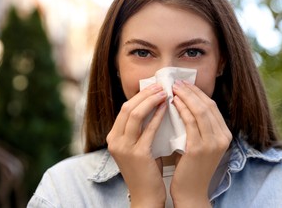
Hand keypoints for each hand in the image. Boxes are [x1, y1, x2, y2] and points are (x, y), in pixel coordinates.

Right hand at [106, 83, 167, 206]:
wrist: (146, 196)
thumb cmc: (146, 170)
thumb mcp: (138, 146)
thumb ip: (141, 128)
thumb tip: (154, 105)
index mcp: (113, 137)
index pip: (125, 108)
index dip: (140, 95)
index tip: (155, 87)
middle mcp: (115, 140)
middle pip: (128, 107)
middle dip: (146, 94)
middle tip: (162, 85)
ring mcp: (124, 147)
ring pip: (135, 114)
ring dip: (151, 100)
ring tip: (165, 92)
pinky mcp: (137, 154)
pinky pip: (149, 129)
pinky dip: (158, 115)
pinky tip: (167, 107)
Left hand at [170, 80, 231, 206]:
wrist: (191, 193)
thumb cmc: (192, 168)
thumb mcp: (201, 144)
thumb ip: (199, 126)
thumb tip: (186, 102)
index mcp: (225, 135)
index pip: (212, 107)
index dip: (198, 93)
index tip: (185, 84)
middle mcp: (222, 137)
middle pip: (208, 106)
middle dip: (191, 91)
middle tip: (177, 82)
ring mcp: (212, 143)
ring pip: (200, 111)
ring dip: (186, 96)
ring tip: (173, 88)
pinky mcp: (199, 148)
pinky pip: (190, 122)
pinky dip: (182, 109)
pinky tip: (174, 102)